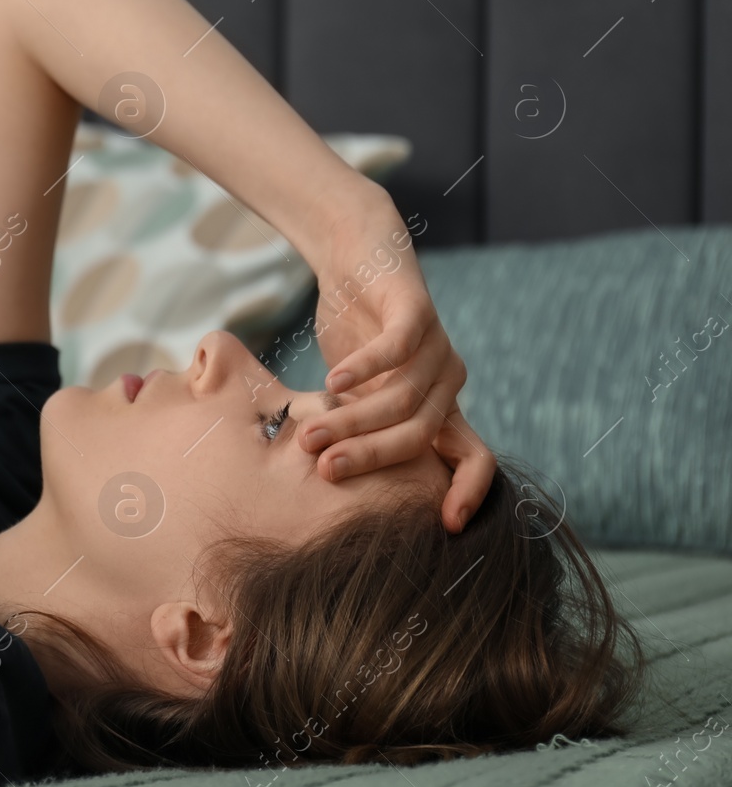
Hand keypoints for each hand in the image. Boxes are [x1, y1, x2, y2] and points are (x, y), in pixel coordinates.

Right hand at [296, 203, 494, 532]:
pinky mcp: (417, 310)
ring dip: (353, 419)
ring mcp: (437, 346)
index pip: (475, 459)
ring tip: (310, 432)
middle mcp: (448, 381)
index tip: (447, 526)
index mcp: (442, 407)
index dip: (468, 492)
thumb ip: (357, 429)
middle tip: (323, 468)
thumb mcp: (358, 395)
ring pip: (401, 397)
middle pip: (419, 433)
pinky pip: (397, 348)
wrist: (357, 259)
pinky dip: (365, 368)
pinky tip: (332, 382)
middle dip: (370, 456)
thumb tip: (325, 478)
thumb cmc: (353, 335)